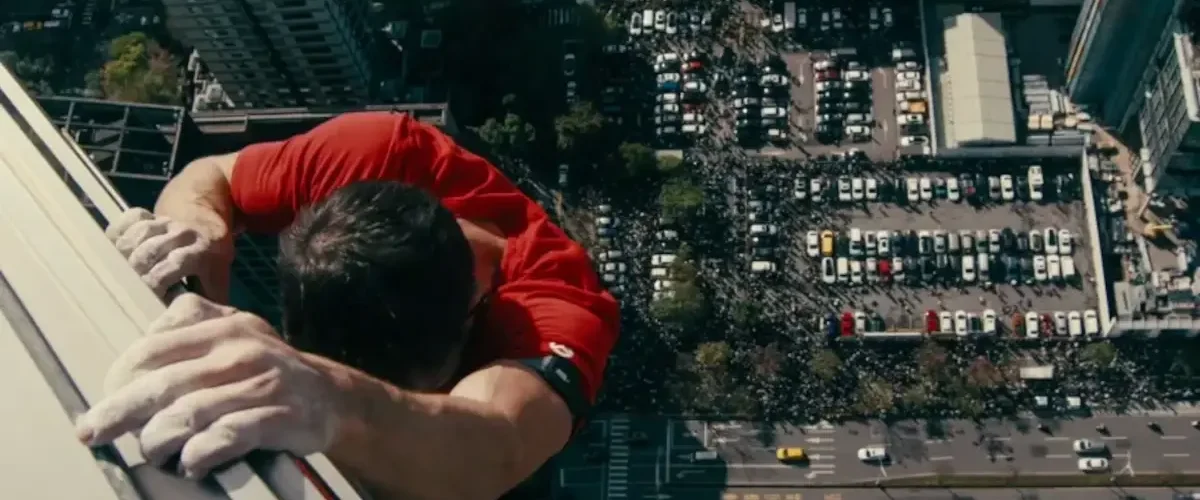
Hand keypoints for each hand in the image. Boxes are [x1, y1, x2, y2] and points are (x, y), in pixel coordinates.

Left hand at [75, 293, 342, 478]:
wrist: (333, 395)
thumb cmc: (269, 367)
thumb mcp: (237, 329)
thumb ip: (194, 321)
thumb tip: (142, 337)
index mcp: (224, 326)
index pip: (155, 348)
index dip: (121, 376)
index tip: (105, 400)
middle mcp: (242, 351)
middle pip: (166, 382)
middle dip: (121, 411)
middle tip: (93, 431)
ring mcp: (263, 384)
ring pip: (192, 413)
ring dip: (160, 439)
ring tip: (151, 451)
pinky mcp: (281, 417)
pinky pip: (230, 436)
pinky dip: (202, 453)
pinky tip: (191, 463)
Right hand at [104, 208, 215, 298]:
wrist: (208, 225)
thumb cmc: (211, 262)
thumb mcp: (217, 282)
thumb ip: (207, 302)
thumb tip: (195, 325)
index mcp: (202, 252)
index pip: (173, 265)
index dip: (154, 282)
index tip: (148, 297)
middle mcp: (184, 234)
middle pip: (149, 251)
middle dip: (135, 271)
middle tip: (128, 287)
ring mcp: (166, 221)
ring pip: (138, 234)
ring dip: (125, 253)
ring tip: (119, 269)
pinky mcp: (151, 213)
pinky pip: (130, 218)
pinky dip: (119, 230)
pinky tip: (115, 246)